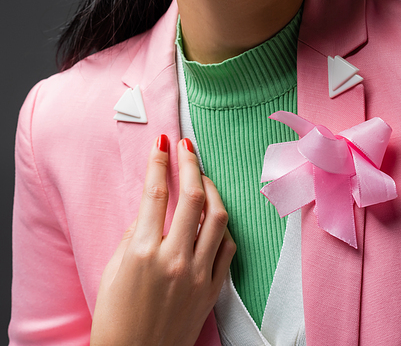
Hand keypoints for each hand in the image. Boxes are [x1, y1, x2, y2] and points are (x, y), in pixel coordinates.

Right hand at [90, 136, 235, 345]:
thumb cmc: (116, 318)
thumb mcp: (113, 271)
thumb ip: (134, 235)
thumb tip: (151, 207)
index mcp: (144, 253)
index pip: (156, 193)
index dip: (159, 161)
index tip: (163, 141)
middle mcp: (174, 259)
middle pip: (193, 196)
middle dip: (191, 162)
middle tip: (187, 146)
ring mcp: (198, 275)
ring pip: (218, 217)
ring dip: (212, 189)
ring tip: (204, 177)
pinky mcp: (212, 290)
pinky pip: (227, 247)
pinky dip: (223, 227)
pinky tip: (214, 218)